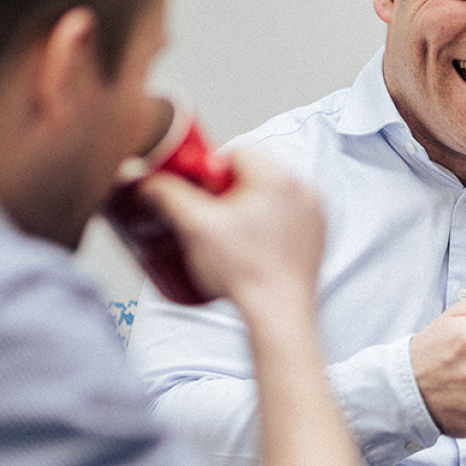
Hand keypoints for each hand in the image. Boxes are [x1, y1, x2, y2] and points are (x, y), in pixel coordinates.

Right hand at [138, 148, 325, 307]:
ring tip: (229, 232)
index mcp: (278, 177)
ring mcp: (315, 212)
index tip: (198, 192)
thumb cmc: (246, 274)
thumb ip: (167, 195)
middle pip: (254, 170)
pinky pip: (288, 212)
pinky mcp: (318, 233)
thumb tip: (147, 179)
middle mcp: (304, 188)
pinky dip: (269, 220)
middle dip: (228, 188)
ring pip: (271, 191)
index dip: (209, 170)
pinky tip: (251, 242)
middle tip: (209, 215)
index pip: (236, 151)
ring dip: (248, 203)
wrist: (279, 313)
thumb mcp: (195, 228)